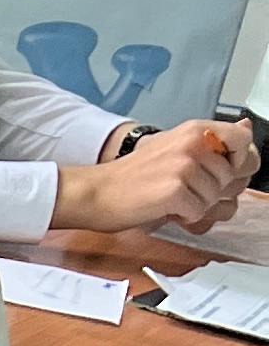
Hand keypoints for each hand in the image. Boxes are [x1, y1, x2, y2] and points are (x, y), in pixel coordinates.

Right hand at [66, 120, 255, 237]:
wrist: (98, 192)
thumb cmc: (134, 175)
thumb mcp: (176, 146)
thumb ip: (213, 141)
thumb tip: (247, 127)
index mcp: (195, 130)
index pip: (243, 140)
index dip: (239, 161)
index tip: (221, 171)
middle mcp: (193, 143)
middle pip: (229, 178)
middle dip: (210, 191)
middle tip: (184, 190)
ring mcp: (184, 166)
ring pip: (214, 198)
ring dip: (195, 206)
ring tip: (171, 199)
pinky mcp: (174, 191)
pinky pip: (198, 213)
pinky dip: (183, 217)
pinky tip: (165, 209)